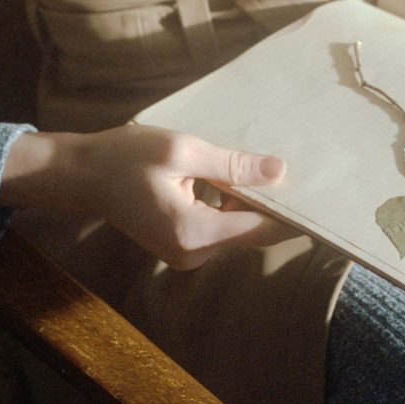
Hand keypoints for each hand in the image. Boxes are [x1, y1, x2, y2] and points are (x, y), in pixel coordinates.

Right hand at [0, 123, 296, 269]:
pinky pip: (220, 225)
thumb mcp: (181, 150)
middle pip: (251, 231)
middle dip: (276, 204)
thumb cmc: (125, 157)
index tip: (323, 196)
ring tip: (276, 166)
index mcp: (195, 233)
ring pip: (237, 228)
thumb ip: (231, 165)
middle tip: (305, 170)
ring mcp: (187, 252)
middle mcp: (194, 253)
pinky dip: (233, 203)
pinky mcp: (181, 243)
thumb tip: (279, 172)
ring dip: (253, 201)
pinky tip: (239, 174)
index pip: (260, 229)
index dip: (293, 213)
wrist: (81, 174)